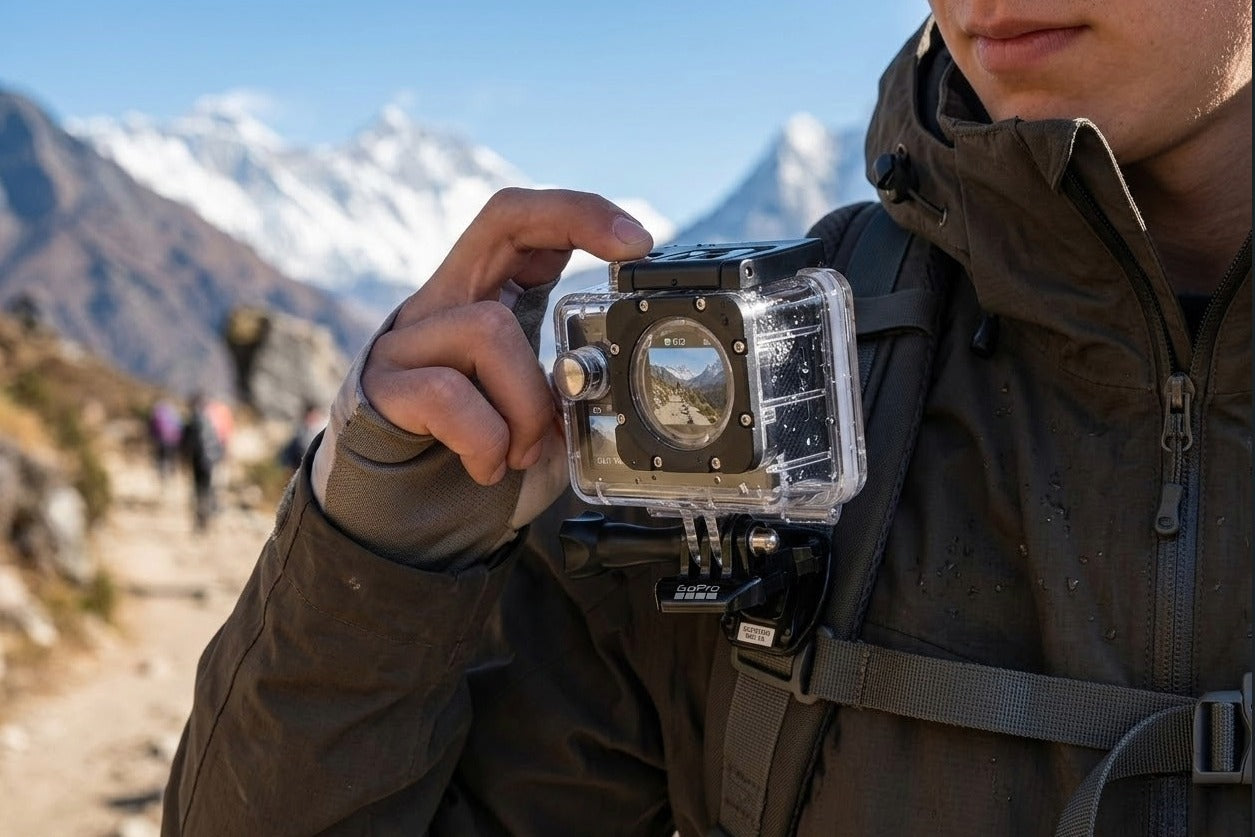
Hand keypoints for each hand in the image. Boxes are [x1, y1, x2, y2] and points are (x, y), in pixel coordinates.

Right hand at [361, 188, 653, 485]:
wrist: (406, 525)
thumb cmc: (479, 462)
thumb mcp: (541, 420)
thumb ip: (572, 392)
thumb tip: (616, 384)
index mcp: (485, 304)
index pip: (523, 227)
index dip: (579, 214)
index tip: (639, 241)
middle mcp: (443, 304)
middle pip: (501, 219)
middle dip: (576, 218)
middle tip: (633, 249)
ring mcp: (407, 339)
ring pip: (490, 329)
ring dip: (526, 405)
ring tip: (522, 452)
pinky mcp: (380, 387)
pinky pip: (448, 393)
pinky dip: (486, 438)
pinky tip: (488, 466)